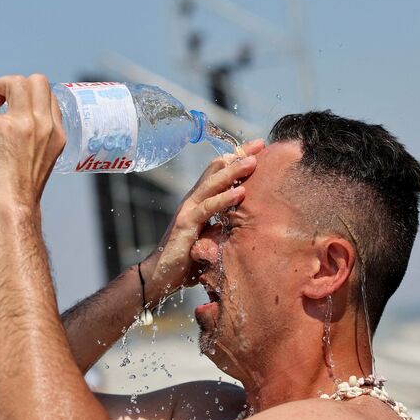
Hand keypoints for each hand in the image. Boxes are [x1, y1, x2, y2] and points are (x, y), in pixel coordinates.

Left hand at [0, 74, 64, 210]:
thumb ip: (37, 141)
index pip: (49, 96)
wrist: (15, 206)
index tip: (18, 104)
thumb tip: (20, 134)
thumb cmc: (24, 190)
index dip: (32, 96)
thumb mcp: (44, 159)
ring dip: (0, 86)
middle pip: (36, 81)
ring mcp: (22, 125)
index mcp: (55, 132)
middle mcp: (43, 124)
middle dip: (17, 84)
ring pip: (16, 82)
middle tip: (2, 101)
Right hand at [142, 139, 264, 296]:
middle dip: (238, 156)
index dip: (236, 158)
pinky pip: (208, 208)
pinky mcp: (186, 224)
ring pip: (212, 184)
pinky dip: (224, 199)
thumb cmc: (186, 259)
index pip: (219, 173)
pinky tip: (240, 192)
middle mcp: (193, 200)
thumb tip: (245, 223)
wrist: (160, 276)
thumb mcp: (210, 238)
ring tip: (253, 162)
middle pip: (216, 170)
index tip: (258, 147)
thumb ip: (222, 226)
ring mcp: (188, 210)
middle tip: (259, 144)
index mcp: (200, 201)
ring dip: (234, 172)